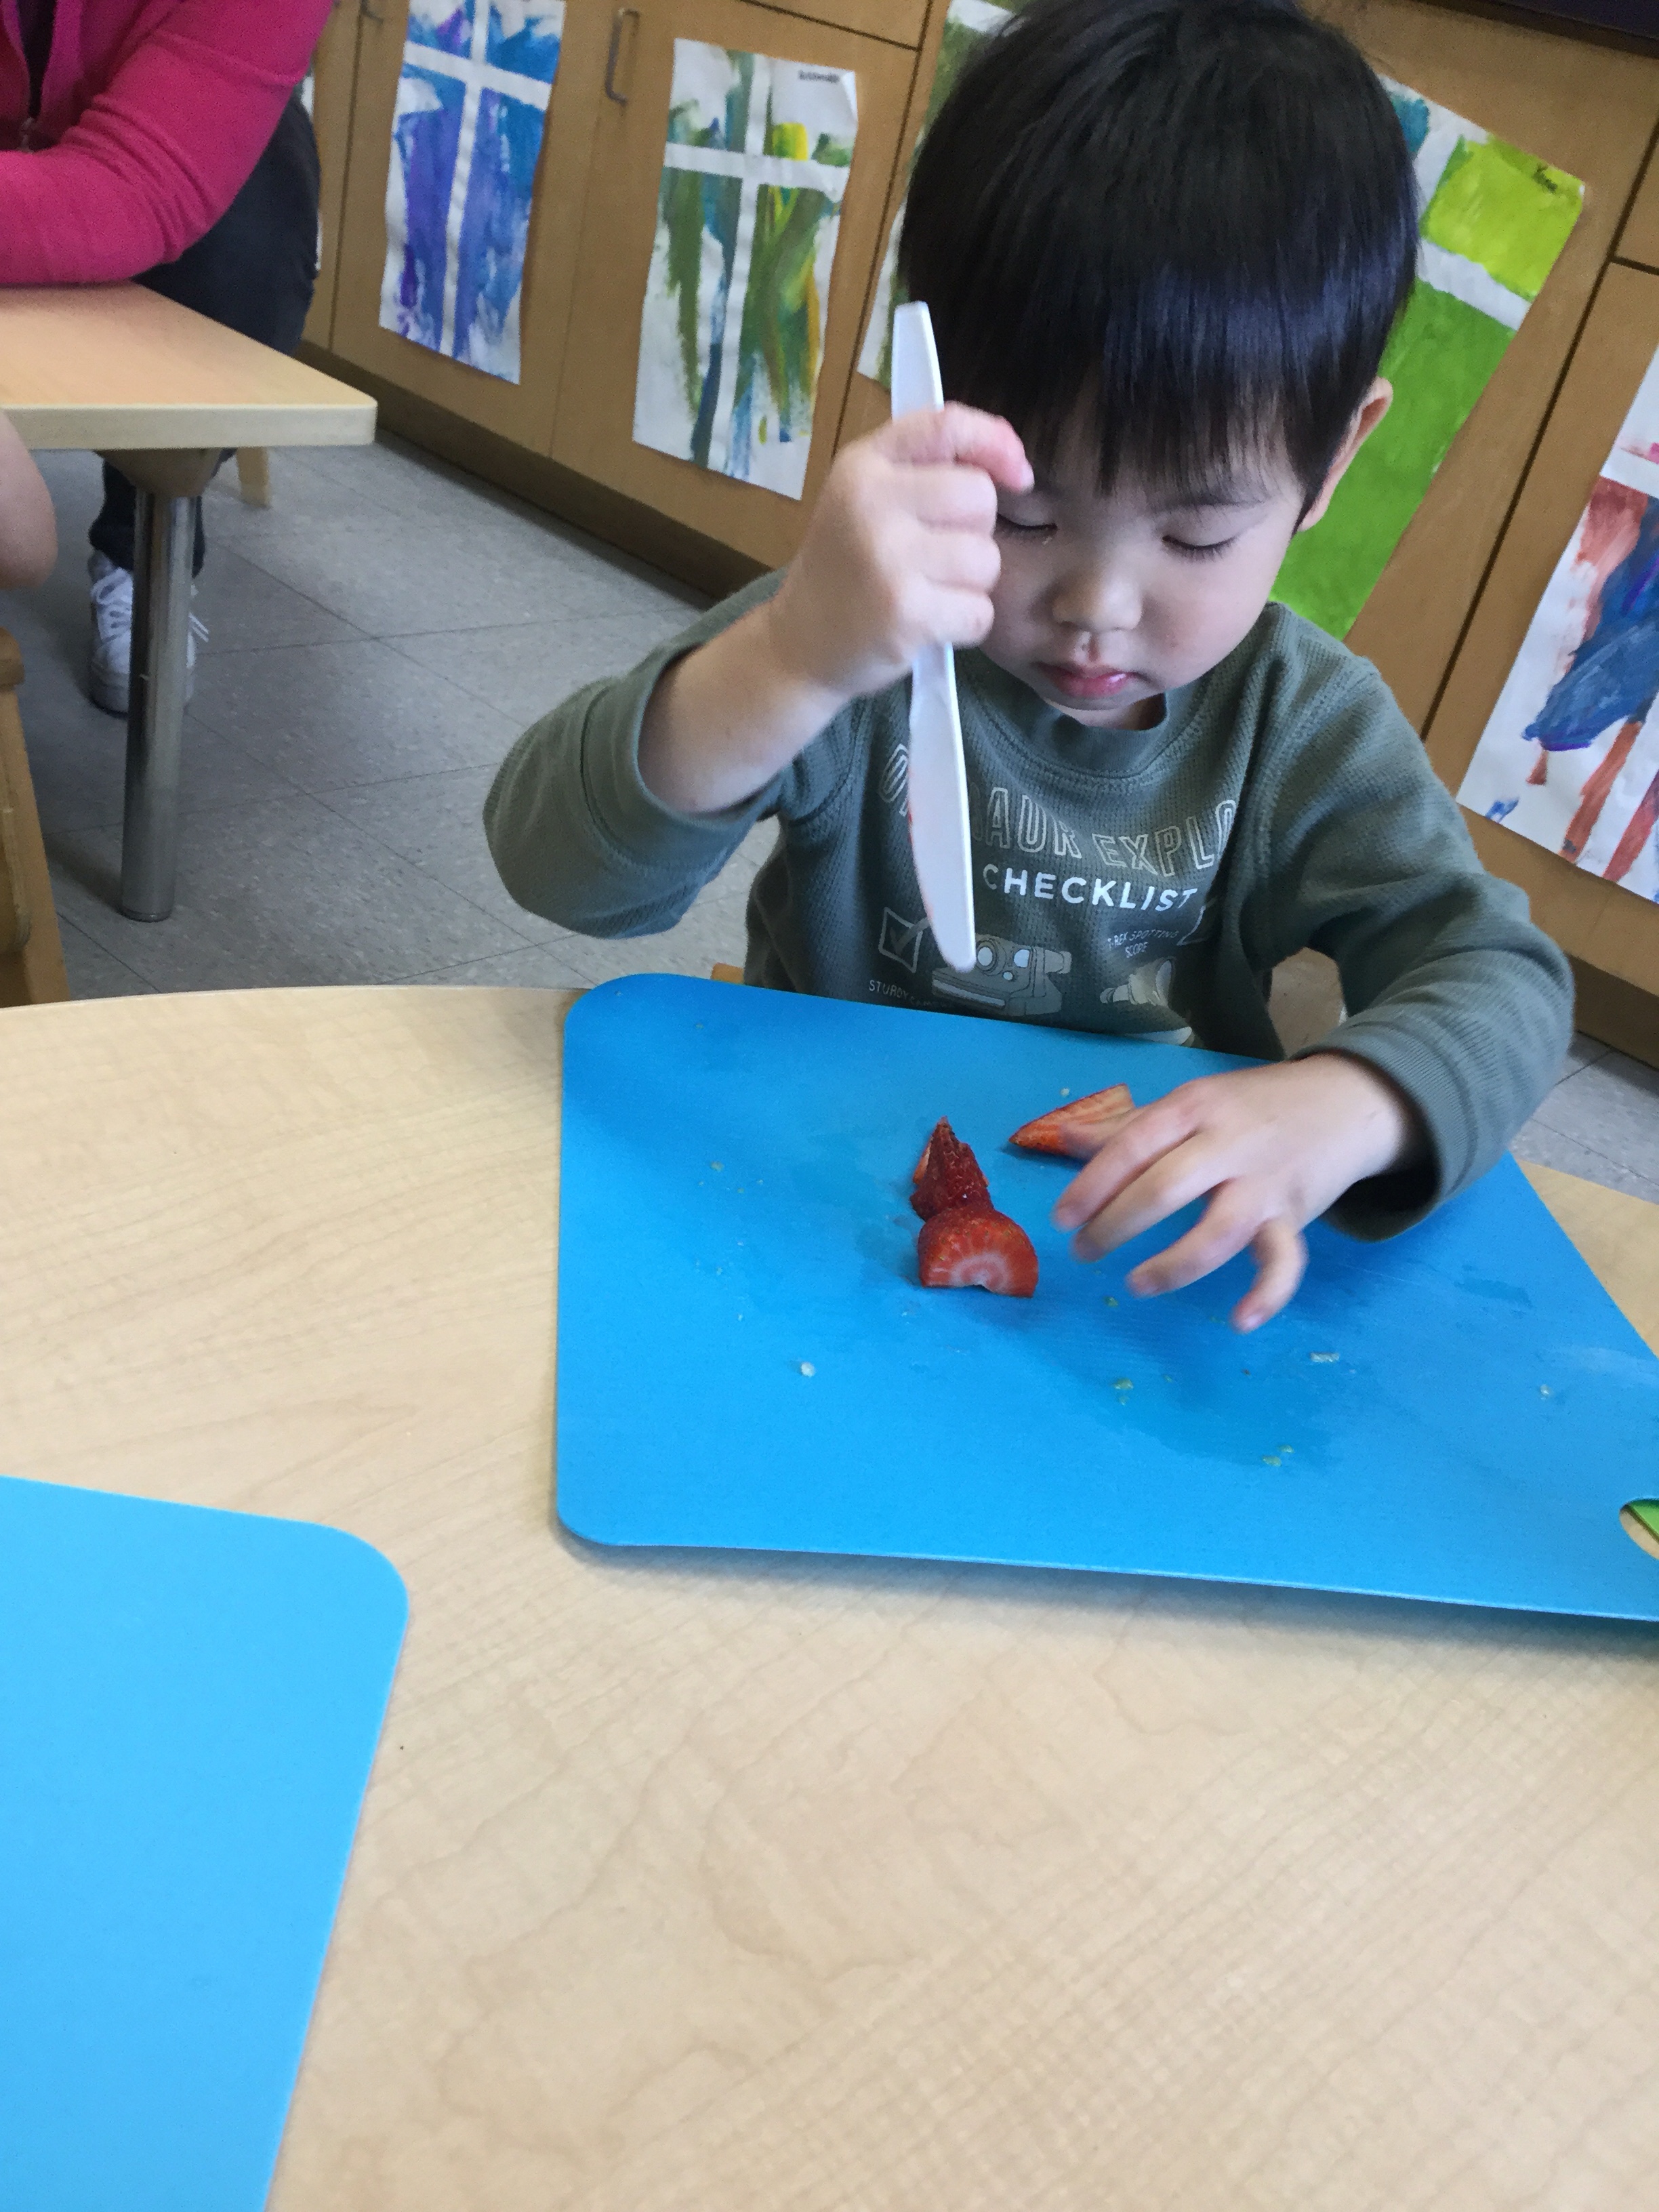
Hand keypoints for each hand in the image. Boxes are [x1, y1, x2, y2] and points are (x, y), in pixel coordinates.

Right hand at [764, 405, 1031, 706]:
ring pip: (986, 559)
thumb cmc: (846, 570)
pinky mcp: (907, 613)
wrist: (798, 645)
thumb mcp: (864, 499)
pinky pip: (979, 612)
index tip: (1016, 473)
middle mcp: (871, 503)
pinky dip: (964, 625)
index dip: (996, 442)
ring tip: (927, 594)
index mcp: (861, 466)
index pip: (947, 425)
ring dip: (970, 584)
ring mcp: (888, 559)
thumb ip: (924, 467)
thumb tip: (1013, 464)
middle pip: (980, 497)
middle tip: (935, 558)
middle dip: (975, 532)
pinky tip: (928, 626)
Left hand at [1050, 1054, 1423, 1331]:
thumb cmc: (1253, 1106)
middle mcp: (1230, 1143)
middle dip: (1116, 1225)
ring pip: (1219, 1230)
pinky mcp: (1295, 1216)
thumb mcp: (1192, 1103)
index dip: (1092, 1184)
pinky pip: (1286, 1260)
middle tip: (1084, 1253)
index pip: (1134, 1144)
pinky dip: (1267, 1293)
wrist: (1345, 1102)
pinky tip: (1240, 1321)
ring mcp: (1265, 1183)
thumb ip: (1129, 1125)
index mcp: (1195, 1107)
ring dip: (1173, 1265)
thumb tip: (1063, 1136)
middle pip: (1166, 1187)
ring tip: (1135, 1285)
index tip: (1061, 1218)